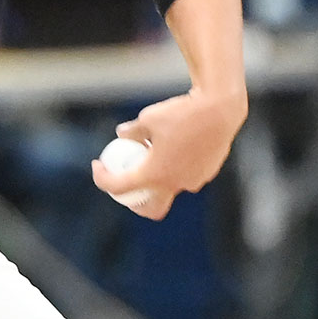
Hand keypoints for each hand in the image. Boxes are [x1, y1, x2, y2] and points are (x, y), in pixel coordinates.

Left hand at [91, 88, 246, 220]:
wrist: (220, 110)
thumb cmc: (181, 113)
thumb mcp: (148, 118)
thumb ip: (132, 131)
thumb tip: (122, 135)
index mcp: (155, 174)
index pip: (119, 187)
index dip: (102, 178)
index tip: (97, 165)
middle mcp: (175, 183)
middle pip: (150, 208)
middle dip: (135, 202)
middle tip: (124, 182)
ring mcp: (193, 181)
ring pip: (169, 188)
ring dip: (156, 180)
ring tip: (149, 156)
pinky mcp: (206, 173)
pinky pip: (184, 176)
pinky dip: (173, 169)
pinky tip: (172, 148)